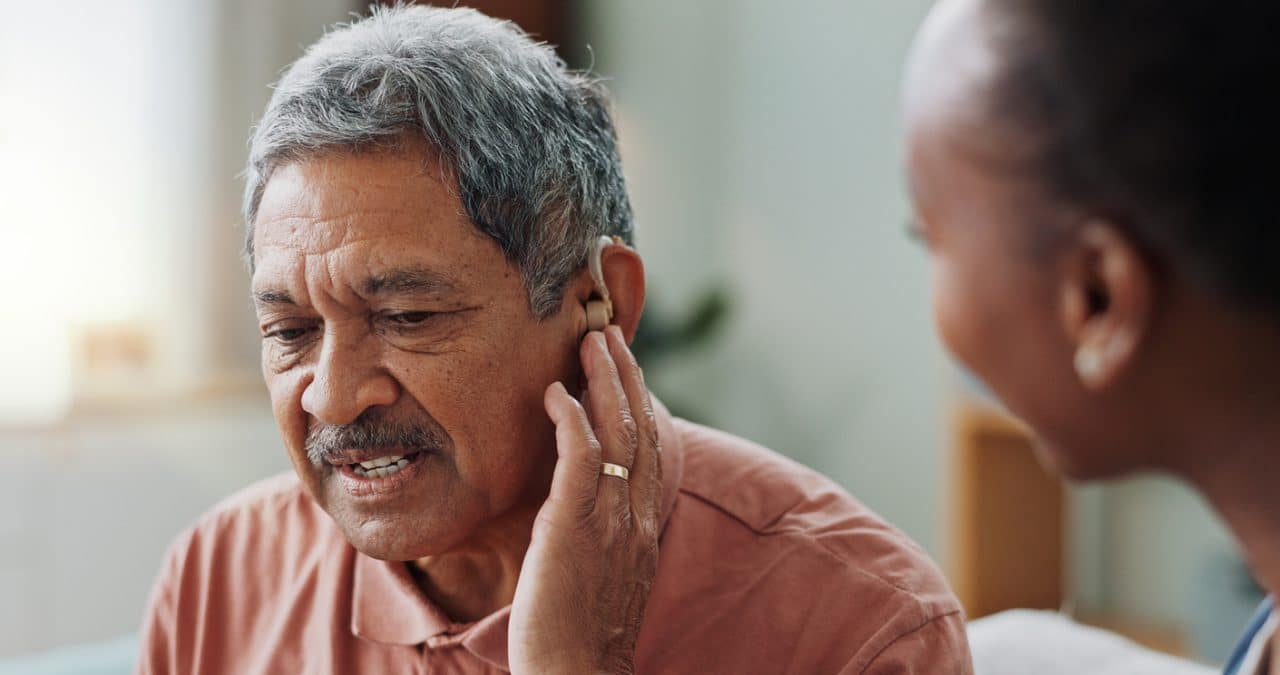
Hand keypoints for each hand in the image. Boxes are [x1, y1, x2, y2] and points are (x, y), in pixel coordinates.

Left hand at [508, 326, 662, 674]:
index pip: (650, 449)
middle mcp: (637, 516)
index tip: (625, 368)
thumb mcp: (600, 573)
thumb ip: (599, 531)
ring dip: (605, 380)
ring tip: (591, 342)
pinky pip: (583, 457)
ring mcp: (612, 520)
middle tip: (610, 333)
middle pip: (642, 428)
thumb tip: (578, 502)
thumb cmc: (576, 634)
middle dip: (627, 375)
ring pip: (619, 432)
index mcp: (643, 526)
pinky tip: (557, 393)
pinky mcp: (577, 526)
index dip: (640, 402)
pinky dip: (572, 418)